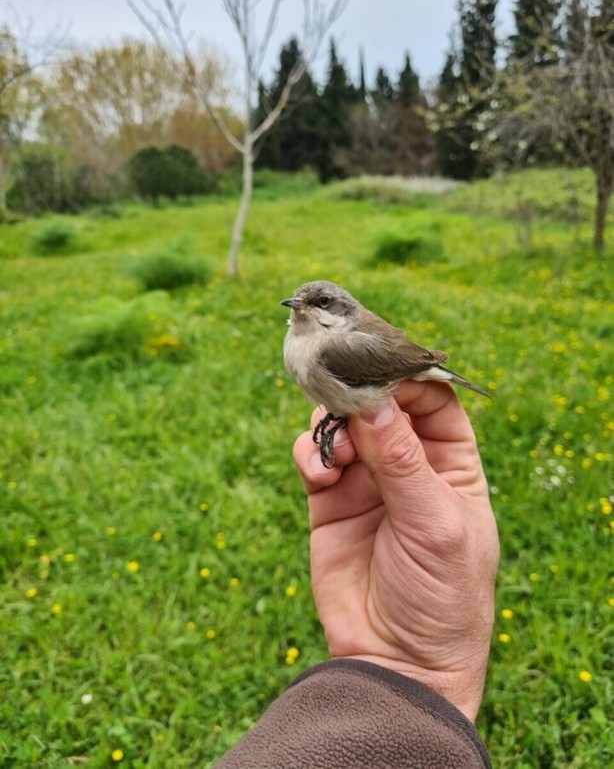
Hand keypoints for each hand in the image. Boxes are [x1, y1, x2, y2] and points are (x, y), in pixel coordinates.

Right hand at [293, 381, 498, 721]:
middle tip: (347, 406)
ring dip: (333, 426)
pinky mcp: (328, 499)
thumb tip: (374, 404)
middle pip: (381, 403)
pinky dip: (311, 453)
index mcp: (451, 463)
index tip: (380, 374)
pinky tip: (321, 474)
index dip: (407, 380)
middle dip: (361, 398)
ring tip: (337, 456)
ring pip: (342, 423)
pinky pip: (313, 456)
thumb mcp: (434, 525)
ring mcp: (366, 479)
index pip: (432, 399)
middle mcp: (408, 464)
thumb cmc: (439, 596)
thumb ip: (402, 463)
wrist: (396, 662)